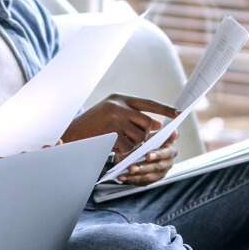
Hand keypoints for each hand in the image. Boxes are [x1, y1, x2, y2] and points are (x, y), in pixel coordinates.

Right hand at [61, 94, 178, 157]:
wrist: (69, 136)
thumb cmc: (90, 127)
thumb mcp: (110, 114)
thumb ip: (131, 116)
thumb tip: (156, 124)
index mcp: (119, 98)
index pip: (148, 103)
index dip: (165, 109)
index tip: (179, 113)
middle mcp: (119, 106)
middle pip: (147, 123)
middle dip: (144, 134)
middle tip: (133, 139)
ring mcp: (115, 119)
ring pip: (140, 136)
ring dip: (132, 144)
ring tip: (116, 142)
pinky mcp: (112, 133)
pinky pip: (129, 146)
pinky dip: (124, 150)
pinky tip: (111, 147)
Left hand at [116, 129, 178, 185]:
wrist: (143, 147)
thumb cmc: (148, 139)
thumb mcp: (150, 133)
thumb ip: (155, 131)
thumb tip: (169, 131)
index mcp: (170, 149)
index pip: (166, 153)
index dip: (157, 155)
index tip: (147, 156)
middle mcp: (168, 162)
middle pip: (157, 167)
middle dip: (143, 167)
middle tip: (131, 167)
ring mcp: (161, 172)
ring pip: (149, 176)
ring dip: (136, 176)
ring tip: (124, 173)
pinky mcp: (152, 179)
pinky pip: (143, 182)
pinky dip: (132, 180)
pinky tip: (122, 177)